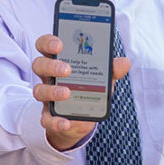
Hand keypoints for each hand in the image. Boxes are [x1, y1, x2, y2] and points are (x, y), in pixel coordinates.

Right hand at [31, 34, 128, 150]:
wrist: (82, 118)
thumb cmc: (89, 89)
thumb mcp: (102, 78)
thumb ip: (111, 70)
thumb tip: (124, 62)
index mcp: (59, 62)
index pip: (46, 46)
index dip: (48, 42)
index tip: (59, 44)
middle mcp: (49, 77)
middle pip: (39, 65)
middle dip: (51, 65)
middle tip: (68, 69)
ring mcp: (47, 97)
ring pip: (39, 90)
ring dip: (53, 91)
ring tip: (68, 93)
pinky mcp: (49, 116)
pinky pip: (46, 119)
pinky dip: (55, 121)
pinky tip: (66, 122)